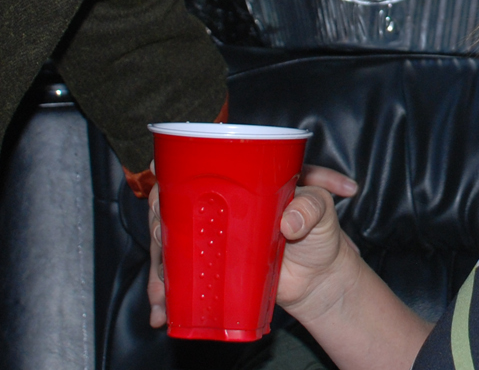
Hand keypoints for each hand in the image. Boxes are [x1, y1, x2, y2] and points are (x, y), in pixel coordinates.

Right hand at [148, 165, 357, 328]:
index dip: (169, 173)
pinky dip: (166, 293)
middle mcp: (219, 204)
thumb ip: (310, 207)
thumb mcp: (321, 210)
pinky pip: (182, 275)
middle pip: (170, 203)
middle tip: (160, 238)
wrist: (321, 279)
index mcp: (241, 179)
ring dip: (158, 261)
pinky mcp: (214, 266)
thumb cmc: (321, 233)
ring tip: (160, 285)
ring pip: (169, 241)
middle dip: (157, 221)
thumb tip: (289, 222)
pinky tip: (160, 312)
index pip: (194, 164)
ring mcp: (213, 236)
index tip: (160, 185)